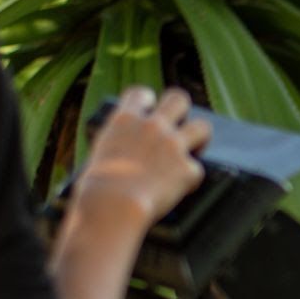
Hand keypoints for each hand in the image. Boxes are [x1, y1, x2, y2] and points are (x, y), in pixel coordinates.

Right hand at [73, 85, 210, 229]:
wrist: (112, 205)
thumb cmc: (96, 189)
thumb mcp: (100, 156)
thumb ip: (118, 146)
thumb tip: (127, 152)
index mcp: (125, 120)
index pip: (140, 93)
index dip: (147, 100)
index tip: (148, 108)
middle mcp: (152, 126)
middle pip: (178, 99)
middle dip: (182, 110)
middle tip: (179, 126)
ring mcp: (173, 145)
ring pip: (203, 127)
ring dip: (200, 138)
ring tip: (195, 152)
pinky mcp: (187, 168)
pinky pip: (197, 170)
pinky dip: (190, 181)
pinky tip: (181, 190)